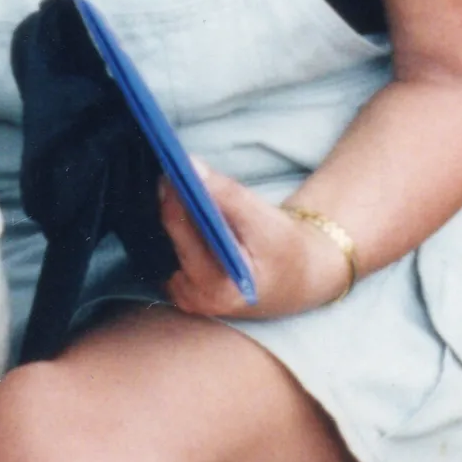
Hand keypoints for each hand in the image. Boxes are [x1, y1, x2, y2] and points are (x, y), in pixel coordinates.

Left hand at [158, 165, 347, 322]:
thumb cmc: (283, 249)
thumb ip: (226, 193)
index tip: (172, 164)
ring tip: (184, 190)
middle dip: (173, 201)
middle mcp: (194, 297)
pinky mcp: (180, 289)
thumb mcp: (263, 219)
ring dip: (174, 213)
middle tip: (174, 168)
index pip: (181, 231)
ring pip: (166, 240)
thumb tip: (189, 165)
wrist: (295, 278)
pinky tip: (188, 212)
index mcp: (216, 287)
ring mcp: (185, 296)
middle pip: (170, 235)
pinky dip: (176, 227)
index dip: (175, 195)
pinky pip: (169, 248)